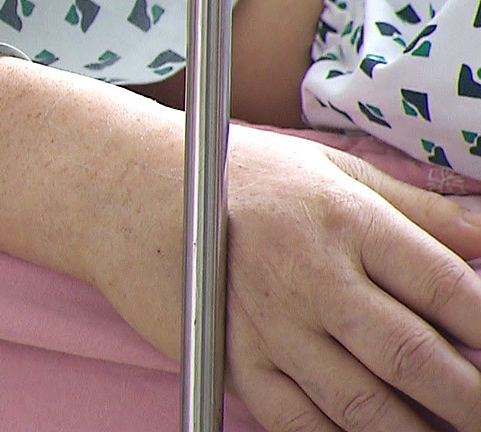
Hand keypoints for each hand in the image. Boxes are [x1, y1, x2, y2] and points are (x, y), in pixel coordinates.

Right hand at [222, 131, 480, 431]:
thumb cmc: (237, 175)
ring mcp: (268, 324)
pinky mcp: (231, 358)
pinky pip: (295, 419)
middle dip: (468, 398)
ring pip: (360, 400)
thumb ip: (411, 205)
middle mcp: (309, 275)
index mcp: (344, 218)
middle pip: (411, 354)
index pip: (444, 285)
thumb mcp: (329, 168)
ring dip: (414, 431)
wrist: (126, 190)